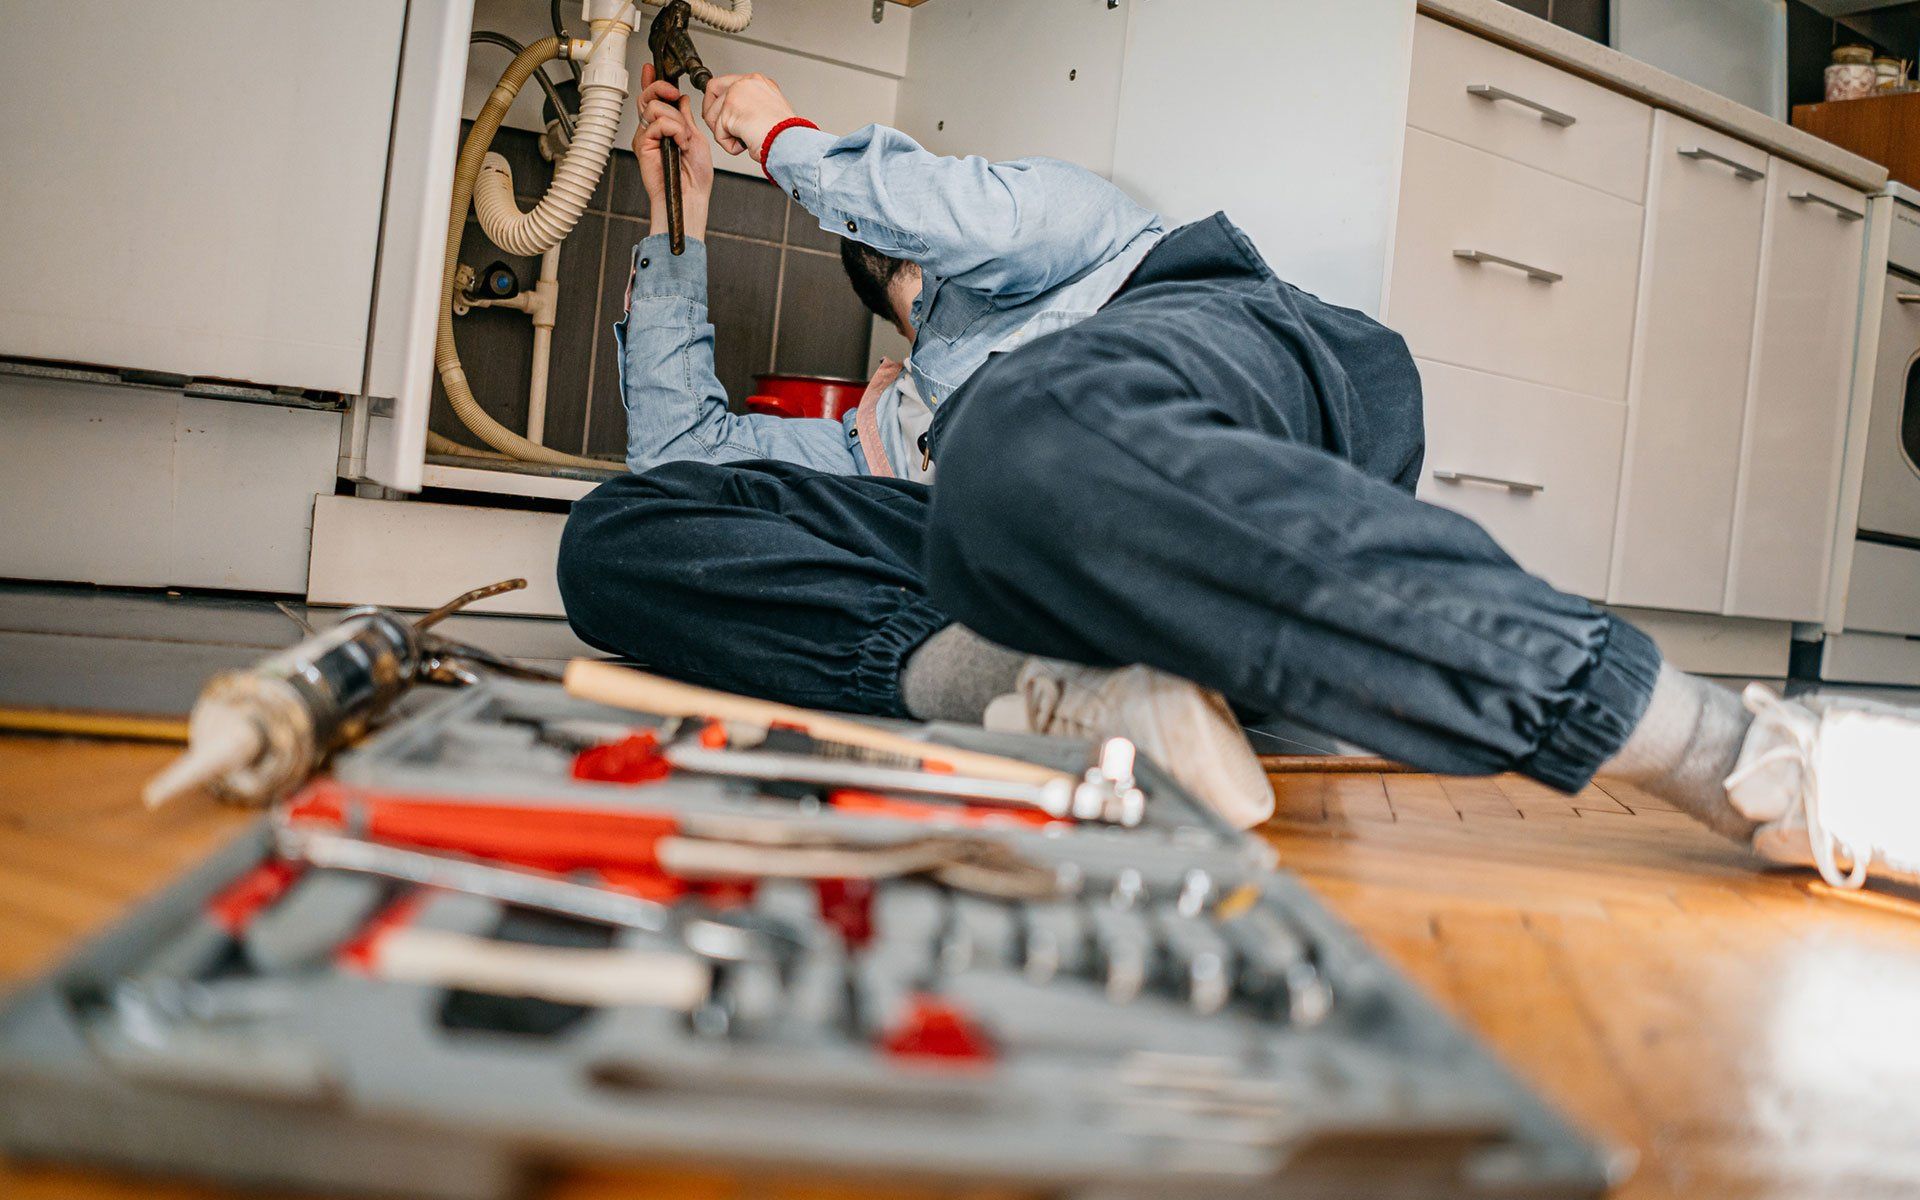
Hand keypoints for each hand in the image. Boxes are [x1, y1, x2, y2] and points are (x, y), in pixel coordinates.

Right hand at [633, 63, 712, 240]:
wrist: (691, 196)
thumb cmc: (695, 176)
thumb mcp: (696, 138)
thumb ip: (685, 118)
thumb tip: (681, 98)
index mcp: (665, 127)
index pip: (653, 99)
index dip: (651, 82)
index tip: (651, 69)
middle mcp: (652, 131)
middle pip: (648, 97)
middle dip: (662, 89)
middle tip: (674, 94)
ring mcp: (646, 137)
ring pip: (654, 108)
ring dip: (676, 120)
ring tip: (684, 139)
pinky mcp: (643, 145)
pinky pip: (657, 123)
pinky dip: (674, 130)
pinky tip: (680, 144)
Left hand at [701, 72, 796, 159]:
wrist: (791, 142)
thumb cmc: (786, 134)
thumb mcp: (770, 111)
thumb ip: (751, 106)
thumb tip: (737, 115)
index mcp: (758, 81)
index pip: (727, 83)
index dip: (720, 100)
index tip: (719, 114)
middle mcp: (746, 82)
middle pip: (712, 90)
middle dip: (712, 113)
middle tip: (723, 129)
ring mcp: (736, 94)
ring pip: (712, 115)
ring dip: (725, 133)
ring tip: (745, 138)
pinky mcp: (729, 112)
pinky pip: (718, 134)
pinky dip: (730, 145)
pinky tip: (747, 143)